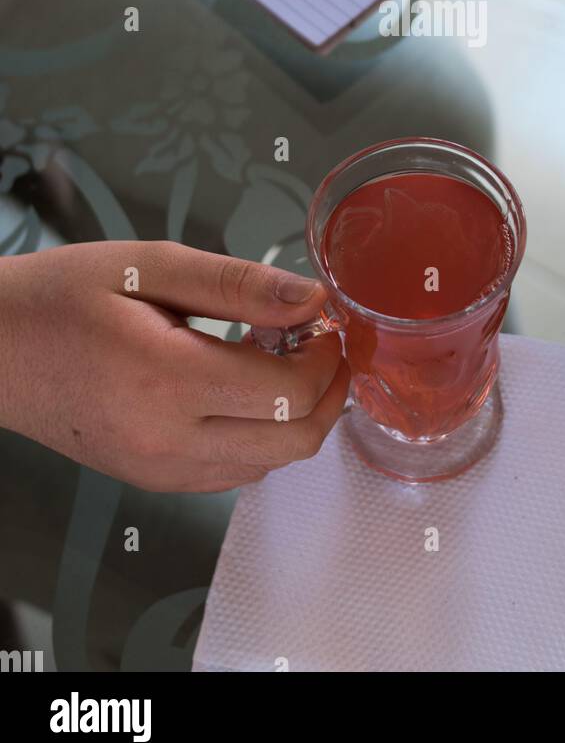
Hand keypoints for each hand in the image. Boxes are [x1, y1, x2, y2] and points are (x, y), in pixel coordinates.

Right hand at [0, 242, 348, 491]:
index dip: (325, 356)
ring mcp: (158, 470)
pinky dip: (258, 436)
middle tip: (320, 345)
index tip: (323, 322)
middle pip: (293, 442)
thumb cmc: (59, 299)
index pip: (289, 392)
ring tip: (275, 358)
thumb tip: (311, 299)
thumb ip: (238, 283)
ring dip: (294, 416)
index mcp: (168, 380)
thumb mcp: (151, 264)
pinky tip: (241, 388)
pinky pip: (231, 473)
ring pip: (267, 463)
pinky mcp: (152, 478)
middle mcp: (166, 441)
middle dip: (327, 392)